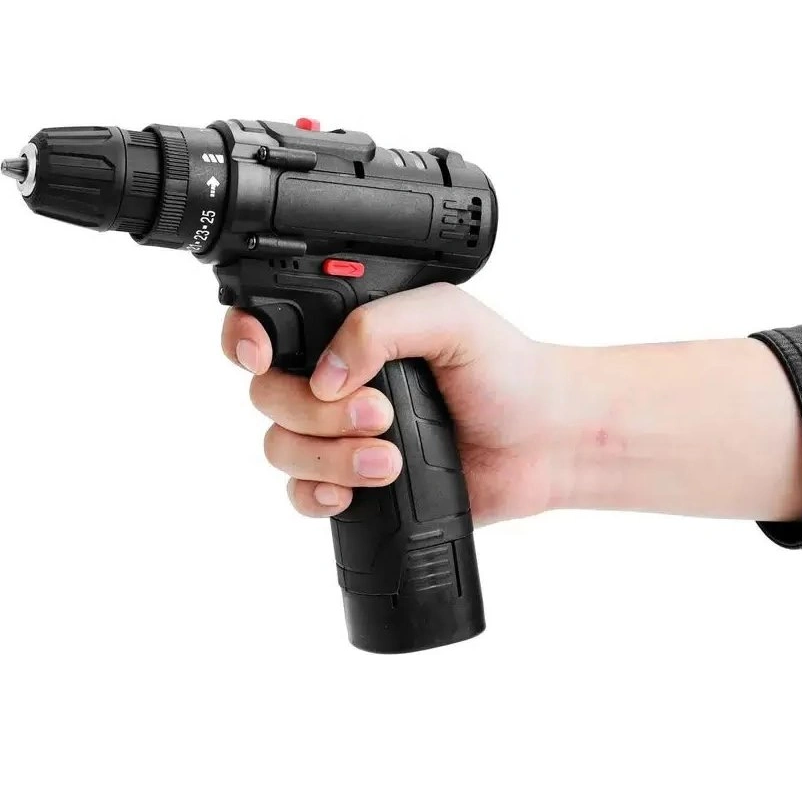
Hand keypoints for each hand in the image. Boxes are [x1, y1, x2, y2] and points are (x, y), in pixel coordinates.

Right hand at [221, 284, 568, 524]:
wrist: (543, 442)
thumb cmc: (508, 373)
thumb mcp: (450, 320)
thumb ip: (381, 326)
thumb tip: (326, 375)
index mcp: (353, 331)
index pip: (270, 326)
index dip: (247, 340)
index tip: (261, 355)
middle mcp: (338, 381)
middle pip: (268, 396)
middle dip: (314, 412)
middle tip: (381, 414)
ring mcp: (343, 434)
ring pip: (281, 447)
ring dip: (328, 456)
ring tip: (389, 458)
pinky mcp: (357, 483)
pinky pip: (302, 494)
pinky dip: (316, 494)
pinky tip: (350, 493)